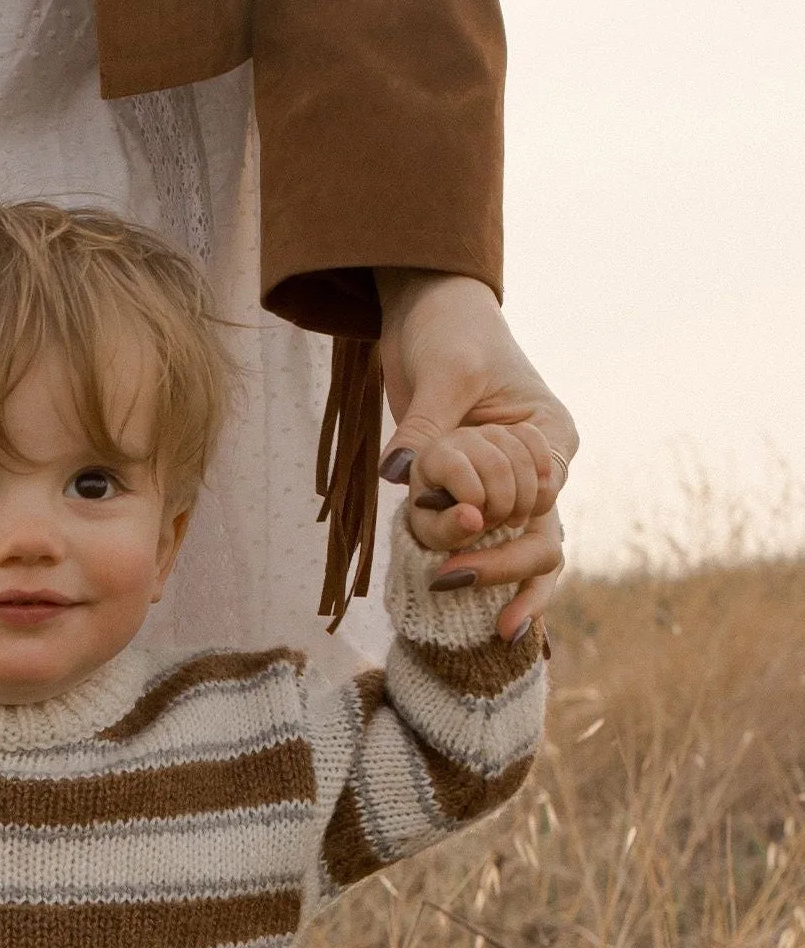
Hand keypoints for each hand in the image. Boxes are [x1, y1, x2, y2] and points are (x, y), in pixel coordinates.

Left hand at [376, 273, 577, 640]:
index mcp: (550, 434)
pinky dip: (482, 577)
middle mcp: (537, 469)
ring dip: (502, 583)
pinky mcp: (473, 499)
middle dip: (504, 566)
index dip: (505, 516)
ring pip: (524, 554)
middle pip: (541, 536)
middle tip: (453, 582)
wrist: (429, 316)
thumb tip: (398, 474)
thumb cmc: (451, 330)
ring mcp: (508, 488)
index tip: (465, 526)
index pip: (542, 495)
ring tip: (500, 631)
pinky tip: (481, 619)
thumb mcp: (444, 371)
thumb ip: (425, 425)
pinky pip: (485, 548)